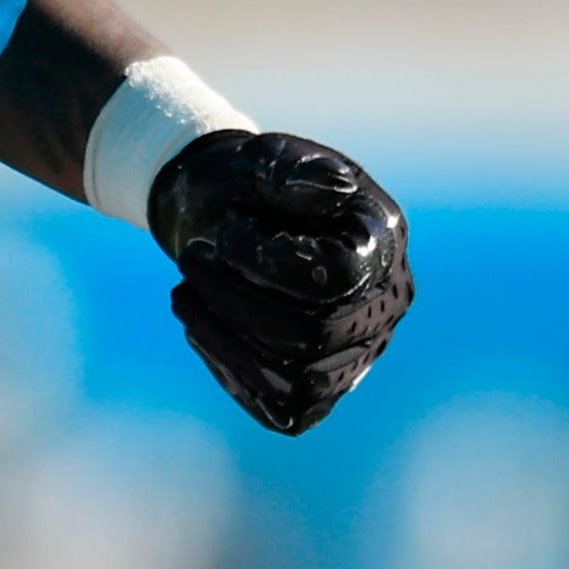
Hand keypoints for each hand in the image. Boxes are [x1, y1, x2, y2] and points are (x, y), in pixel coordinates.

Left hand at [154, 127, 414, 433]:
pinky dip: (231, 372)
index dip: (270, 263)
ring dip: (225, 340)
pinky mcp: (321, 390)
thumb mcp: (260, 159)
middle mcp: (383, 306)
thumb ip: (291, 170)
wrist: (223, 220)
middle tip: (191, 261)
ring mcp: (356, 355)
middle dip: (234, 299)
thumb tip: (335, 188)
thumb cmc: (247, 186)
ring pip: (296, 382)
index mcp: (380, 243)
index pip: (338, 280)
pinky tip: (201, 328)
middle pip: (313, 335)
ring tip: (185, 294)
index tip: (227, 232)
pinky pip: (283, 410)